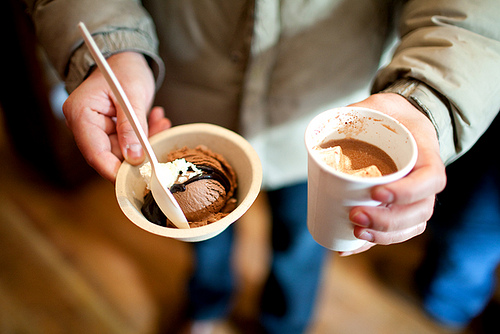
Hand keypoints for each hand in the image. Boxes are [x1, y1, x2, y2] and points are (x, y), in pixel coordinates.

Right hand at [63, 52, 170, 181]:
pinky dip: (145, 136)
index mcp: (81, 114)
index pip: (95, 153)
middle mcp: (85, 125)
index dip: (115, 170)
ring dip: (146, 141)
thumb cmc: (124, 69)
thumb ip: (132, 127)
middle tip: (160, 139)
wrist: (125, 58)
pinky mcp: (111, 131)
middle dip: (138, 153)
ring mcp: (98, 129)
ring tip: (160, 123)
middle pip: (110, 155)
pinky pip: (129, 143)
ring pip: (124, 151)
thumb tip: (134, 157)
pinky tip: (157, 120)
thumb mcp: (132, 95)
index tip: (138, 177)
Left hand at [339, 93, 446, 255]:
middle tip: (355, 215)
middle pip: (420, 212)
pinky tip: (348, 248)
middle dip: (387, 221)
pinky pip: (396, 232)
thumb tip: (321, 129)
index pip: (431, 180)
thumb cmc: (389, 116)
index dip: (408, 192)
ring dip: (383, 236)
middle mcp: (426, 182)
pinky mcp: (400, 209)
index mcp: (427, 154)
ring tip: (354, 232)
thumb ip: (354, 113)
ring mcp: (416, 198)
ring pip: (411, 226)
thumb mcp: (376, 105)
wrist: (401, 124)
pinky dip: (373, 244)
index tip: (377, 193)